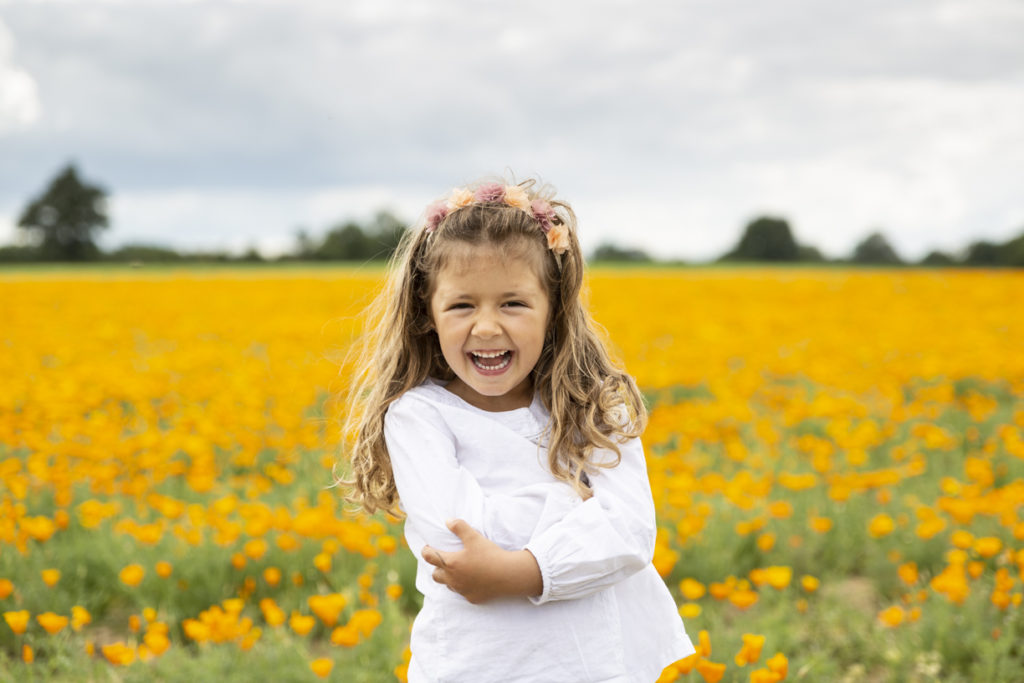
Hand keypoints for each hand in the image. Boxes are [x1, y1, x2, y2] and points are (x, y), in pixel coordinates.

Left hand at [421, 519, 542, 603]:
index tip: (428, 547)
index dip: (426, 550)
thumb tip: (448, 521)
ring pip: (448, 585)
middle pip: (435, 575)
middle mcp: (453, 579)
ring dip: (449, 578)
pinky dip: (463, 586)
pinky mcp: (472, 598)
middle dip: (437, 567)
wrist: (509, 575)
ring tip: (459, 570)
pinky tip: (473, 580)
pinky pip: (462, 593)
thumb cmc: (490, 555)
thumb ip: (459, 527)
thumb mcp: (474, 537)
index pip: (429, 557)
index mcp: (451, 563)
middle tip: (445, 559)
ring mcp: (462, 590)